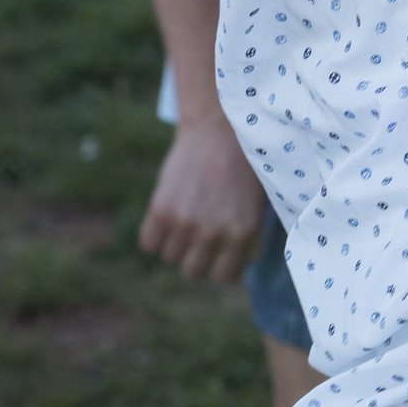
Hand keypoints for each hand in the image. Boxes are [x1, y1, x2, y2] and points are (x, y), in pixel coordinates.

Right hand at [138, 121, 267, 282]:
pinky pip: (149, 243)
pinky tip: (168, 215)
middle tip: (200, 236)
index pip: (223, 278)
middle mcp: (214, 233)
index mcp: (243, 234)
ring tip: (186, 218)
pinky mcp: (161, 209)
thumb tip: (240, 268)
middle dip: (196, 257)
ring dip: (176, 243)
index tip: (218, 254)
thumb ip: (250, 238)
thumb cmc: (244, 166)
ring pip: (171, 257)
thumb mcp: (258, 205)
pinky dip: (155, 234)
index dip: (220, 266)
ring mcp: (186, 222)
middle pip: (193, 272)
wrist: (219, 128)